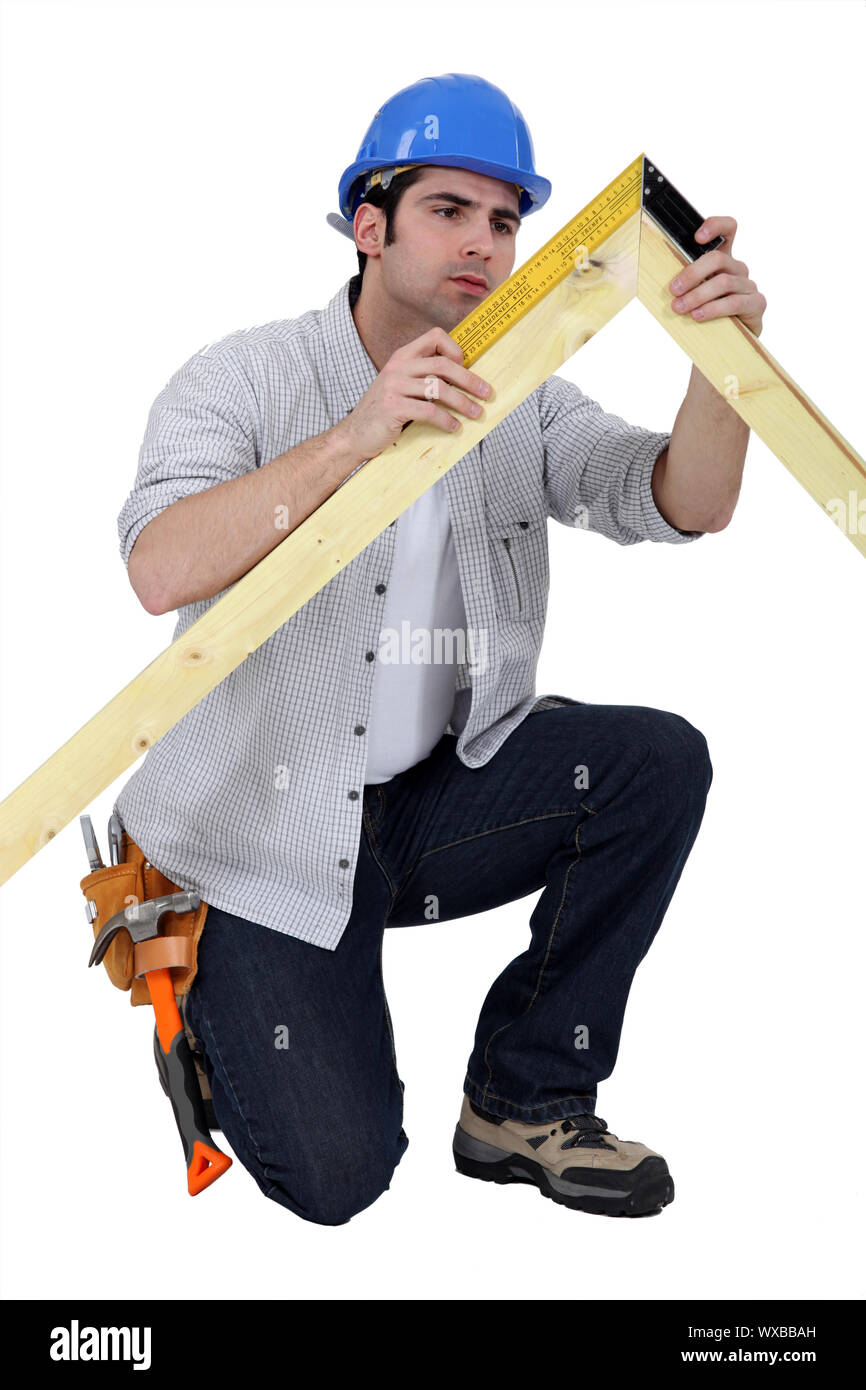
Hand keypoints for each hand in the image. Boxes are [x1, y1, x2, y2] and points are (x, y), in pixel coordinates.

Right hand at [338, 327, 491, 461]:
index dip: (455, 349)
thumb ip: (422, 378)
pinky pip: (428, 411)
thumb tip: (462, 380)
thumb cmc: (383, 412)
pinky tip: (454, 427)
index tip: (467, 367)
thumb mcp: (400, 387)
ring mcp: (393, 386)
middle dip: (469, 379)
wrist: (354, 435)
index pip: (435, 337)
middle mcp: (398, 367)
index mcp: (402, 357)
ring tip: (476, 413)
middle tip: (486, 393)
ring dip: (463, 403)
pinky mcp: (392, 407)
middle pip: (443, 364)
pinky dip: (446, 420)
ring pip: (439, 388)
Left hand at [669, 216, 766, 336]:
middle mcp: (738, 269)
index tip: (696, 237)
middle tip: (674, 289)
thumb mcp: (692, 295)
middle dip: (692, 273)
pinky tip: (698, 316)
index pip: (727, 229)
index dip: (715, 225)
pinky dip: (713, 309)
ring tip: (680, 308)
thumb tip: (656, 274)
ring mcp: (748, 286)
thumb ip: (684, 282)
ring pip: (723, 282)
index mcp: (723, 260)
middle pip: (717, 259)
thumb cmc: (706, 316)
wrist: (726, 345)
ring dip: (697, 295)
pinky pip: (734, 302)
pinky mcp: (756, 303)